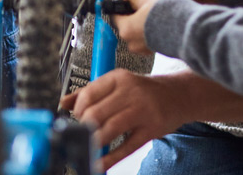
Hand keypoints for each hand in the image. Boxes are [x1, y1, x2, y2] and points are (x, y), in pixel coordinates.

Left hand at [59, 69, 186, 170]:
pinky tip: (100, 163)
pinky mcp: (152, 129)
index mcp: (118, 78)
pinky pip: (128, 146)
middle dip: (84, 127)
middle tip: (82, 134)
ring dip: (95, 142)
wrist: (179, 95)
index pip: (89, 93)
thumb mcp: (118, 84)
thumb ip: (90, 92)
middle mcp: (130, 92)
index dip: (78, 109)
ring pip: (110, 128)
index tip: (76, 118)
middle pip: (97, 113)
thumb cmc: (143, 91)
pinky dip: (111, 157)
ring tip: (87, 148)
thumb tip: (63, 103)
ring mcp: (142, 111)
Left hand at [113, 0, 158, 54]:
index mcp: (125, 29)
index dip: (120, 8)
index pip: (115, 18)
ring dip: (140, 25)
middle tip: (140, 7)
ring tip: (151, 15)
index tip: (126, 2)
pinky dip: (148, 32)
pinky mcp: (153, 51)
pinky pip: (145, 40)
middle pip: (125, 26)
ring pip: (136, 34)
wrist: (185, 30)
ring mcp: (142, 49)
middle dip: (131, 16)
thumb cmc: (163, 14)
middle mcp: (131, 42)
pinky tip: (157, 24)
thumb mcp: (147, 0)